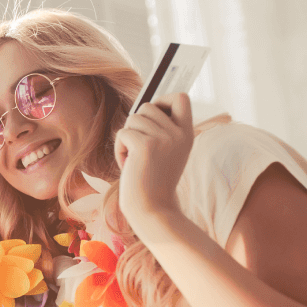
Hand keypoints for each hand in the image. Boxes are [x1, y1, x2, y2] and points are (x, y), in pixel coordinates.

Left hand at [113, 92, 194, 229]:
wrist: (152, 209)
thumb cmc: (152, 183)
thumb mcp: (166, 152)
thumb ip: (161, 130)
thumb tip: (144, 108)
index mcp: (187, 134)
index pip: (181, 97)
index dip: (162, 101)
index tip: (153, 120)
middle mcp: (179, 133)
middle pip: (148, 106)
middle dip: (136, 126)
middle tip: (139, 151)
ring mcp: (164, 138)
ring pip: (133, 118)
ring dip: (127, 139)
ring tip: (135, 160)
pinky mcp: (145, 145)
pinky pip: (122, 133)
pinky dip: (119, 149)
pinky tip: (128, 166)